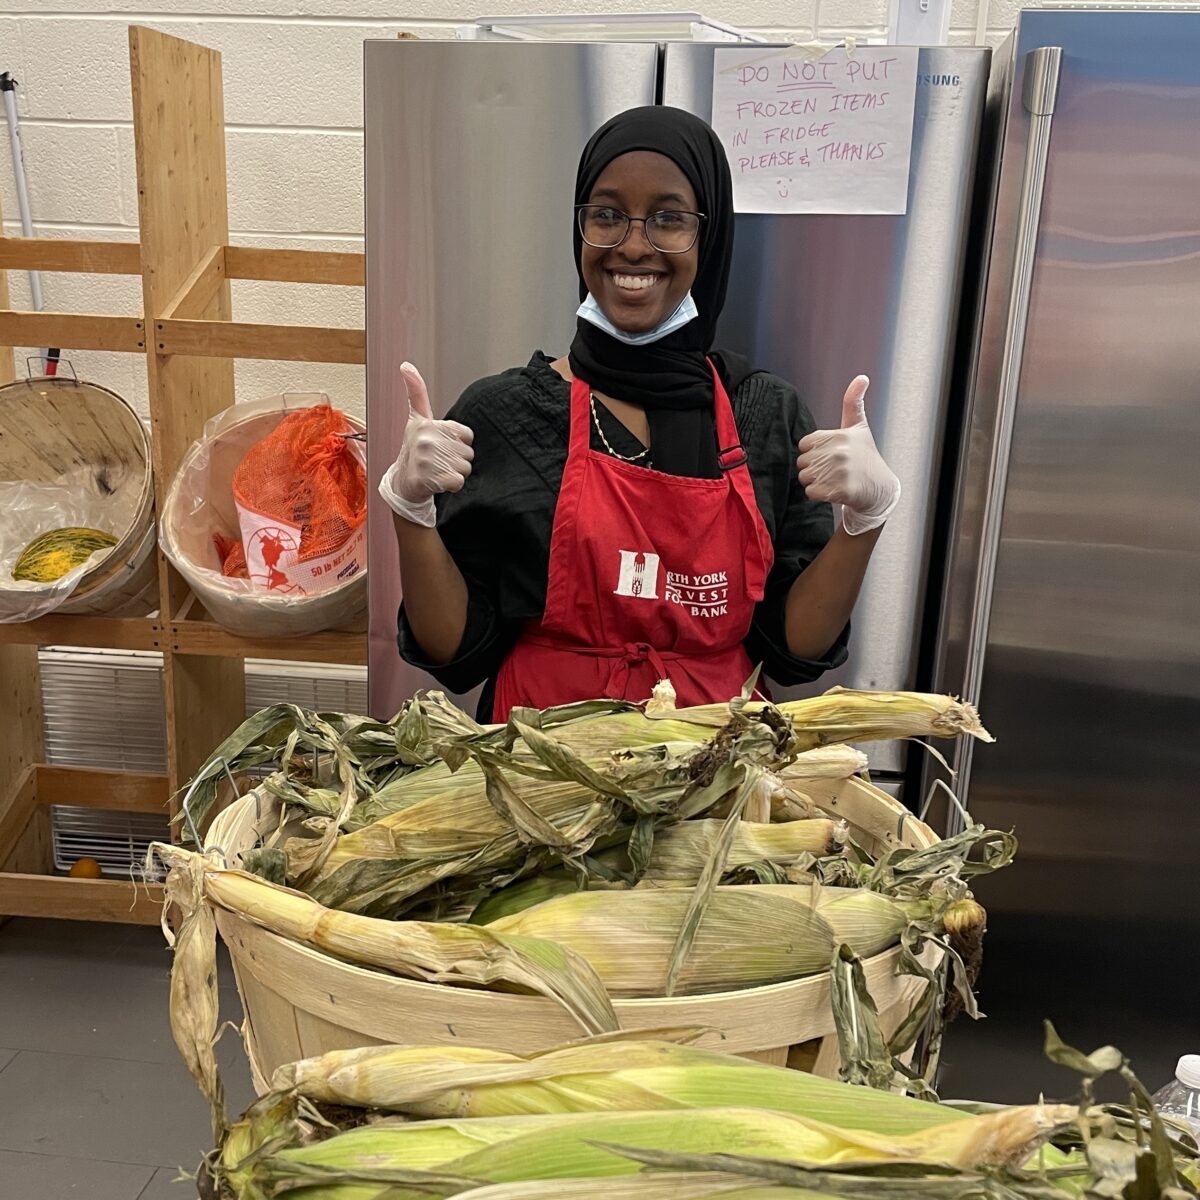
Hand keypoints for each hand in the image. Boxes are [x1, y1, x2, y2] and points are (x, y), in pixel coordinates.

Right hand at [378, 362, 474, 526]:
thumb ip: (416, 393)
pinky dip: (454, 485)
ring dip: (456, 473)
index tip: (442, 445)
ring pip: (465, 467)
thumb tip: (405, 365)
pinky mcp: (432, 479)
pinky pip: (459, 481)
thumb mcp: (416, 419)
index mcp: (426, 425)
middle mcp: (426, 441)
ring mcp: (428, 461)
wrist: (403, 483)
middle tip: (439, 461)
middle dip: (458, 459)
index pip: (466, 434)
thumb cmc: (414, 451)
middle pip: (467, 452)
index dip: (458, 442)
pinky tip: (440, 482)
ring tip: (438, 471)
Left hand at [796, 376, 900, 535]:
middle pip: (802, 462)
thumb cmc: (865, 457)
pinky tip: (834, 491)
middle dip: (813, 468)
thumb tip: (861, 377)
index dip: (813, 452)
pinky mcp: (838, 490)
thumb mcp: (859, 427)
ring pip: (804, 478)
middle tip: (833, 470)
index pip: (804, 444)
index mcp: (839, 436)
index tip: (829, 455)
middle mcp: (838, 452)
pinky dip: (818, 495)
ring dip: (815, 482)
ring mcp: (838, 472)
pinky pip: (810, 492)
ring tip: (834, 480)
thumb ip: (854, 402)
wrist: (880, 489)